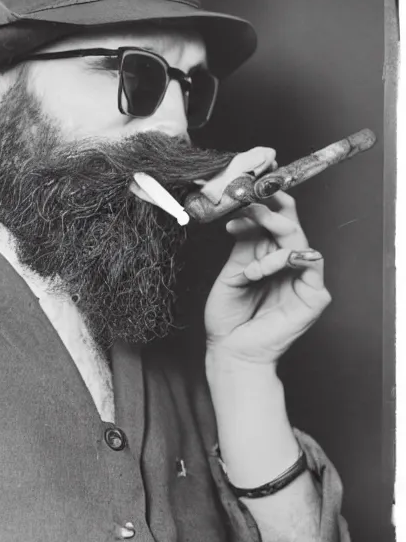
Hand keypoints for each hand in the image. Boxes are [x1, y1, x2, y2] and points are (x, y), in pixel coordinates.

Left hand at [204, 191, 330, 366]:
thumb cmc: (228, 317)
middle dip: (270, 209)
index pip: (276, 221)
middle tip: (250, 202)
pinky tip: (259, 269)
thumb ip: (245, 244)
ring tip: (249, 243)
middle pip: (291, 224)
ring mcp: (303, 279)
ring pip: (299, 239)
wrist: (229, 350)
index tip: (246, 191)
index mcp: (269, 257)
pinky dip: (281, 260)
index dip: (267, 203)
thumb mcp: (231, 272)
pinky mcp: (314, 296)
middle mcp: (288, 264)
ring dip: (272, 230)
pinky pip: (308, 263)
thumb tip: (249, 212)